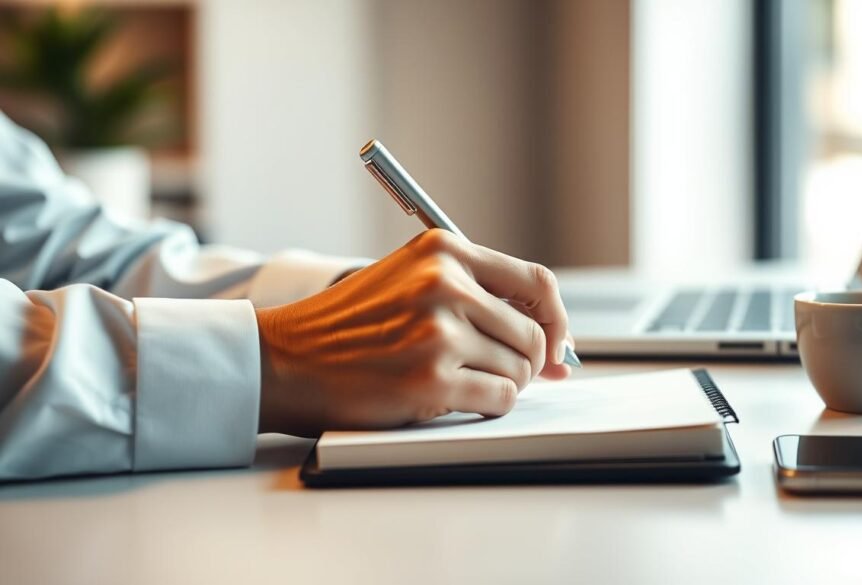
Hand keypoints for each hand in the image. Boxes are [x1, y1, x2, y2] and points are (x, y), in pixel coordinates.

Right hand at [256, 229, 572, 435]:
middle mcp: (445, 283)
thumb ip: (476, 293)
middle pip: (533, 332)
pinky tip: (457, 399)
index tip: (554, 343)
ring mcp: (439, 332)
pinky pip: (500, 398)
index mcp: (444, 250)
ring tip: (463, 381)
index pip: (537, 281)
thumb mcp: (410, 279)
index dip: (555, 318)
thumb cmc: (350, 325)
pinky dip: (490, 406)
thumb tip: (555, 344)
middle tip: (504, 373)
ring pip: (520, 369)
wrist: (286, 358)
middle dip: (529, 362)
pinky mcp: (431, 380)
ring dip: (503, 384)